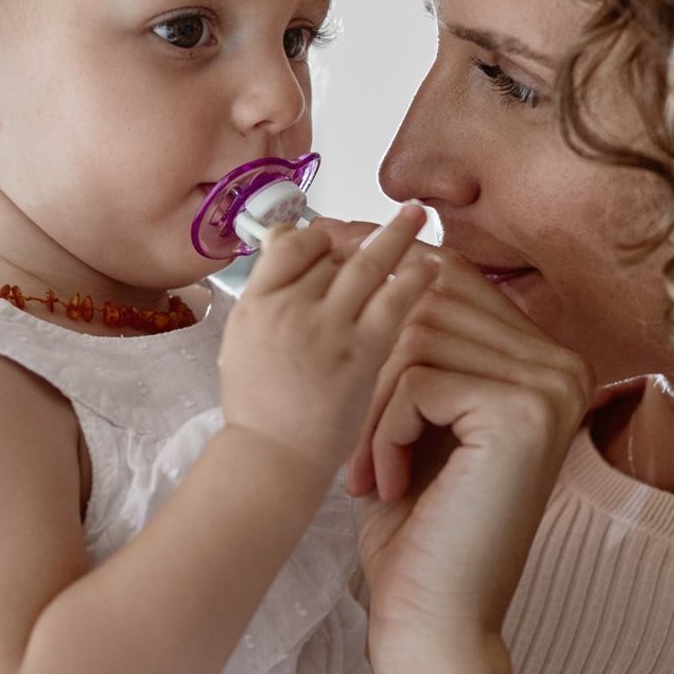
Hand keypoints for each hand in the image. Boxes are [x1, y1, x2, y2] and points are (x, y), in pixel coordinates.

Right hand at [218, 205, 434, 482]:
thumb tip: (282, 246)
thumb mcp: (241, 343)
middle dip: (363, 239)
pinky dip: (414, 277)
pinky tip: (433, 265)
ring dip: (396, 234)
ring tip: (418, 215)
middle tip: (391, 216)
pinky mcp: (361, 351)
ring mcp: (326, 327)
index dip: (318, 237)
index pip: (289, 245)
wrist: (271, 458)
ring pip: (365, 265)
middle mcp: (289, 307)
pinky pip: (393, 301)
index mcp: (255, 303)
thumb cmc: (258, 410)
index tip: (336, 238)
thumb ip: (265, 296)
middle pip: (331, 255)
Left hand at [343, 251, 592, 673]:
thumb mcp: (414, 415)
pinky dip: (382, 432)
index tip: (327, 259)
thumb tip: (375, 240)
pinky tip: (385, 486)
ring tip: (363, 470)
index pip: (454, 277)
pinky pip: (417, 379)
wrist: (435, 624)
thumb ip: (416, 339)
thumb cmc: (417, 526)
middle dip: (366, 354)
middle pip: (432, 299)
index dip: (382, 270)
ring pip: (417, 336)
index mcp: (544, 359)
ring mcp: (551, 387)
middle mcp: (562, 365)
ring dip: (368, 405)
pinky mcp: (524, 413)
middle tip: (341, 427)